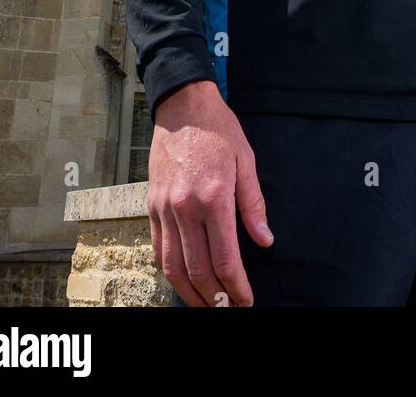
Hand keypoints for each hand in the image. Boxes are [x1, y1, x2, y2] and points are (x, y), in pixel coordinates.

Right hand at [148, 80, 272, 306]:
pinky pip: (157, 249)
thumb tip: (265, 240)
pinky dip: (169, 272)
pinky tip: (183, 280)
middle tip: (228, 308)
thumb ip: (254, 205)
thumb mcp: (246, 161)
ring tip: (206, 304)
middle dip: (214, 297)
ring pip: (172, 267)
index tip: (245, 300)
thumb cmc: (218, 130)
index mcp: (214, 197)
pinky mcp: (150, 205)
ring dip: (190, 293)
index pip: (225, 259)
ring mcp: (164, 208)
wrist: (182, 106)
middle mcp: (185, 207)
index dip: (236, 286)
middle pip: (198, 270)